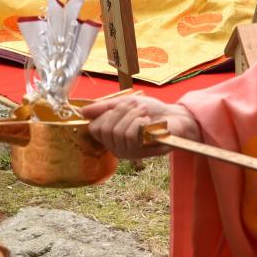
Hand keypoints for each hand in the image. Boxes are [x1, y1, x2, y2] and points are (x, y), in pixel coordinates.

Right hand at [83, 95, 198, 161]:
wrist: (174, 116)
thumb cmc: (150, 111)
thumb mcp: (124, 103)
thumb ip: (104, 108)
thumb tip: (82, 112)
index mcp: (110, 137)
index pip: (95, 128)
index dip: (108, 113)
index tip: (124, 105)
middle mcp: (116, 148)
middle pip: (107, 129)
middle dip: (123, 112)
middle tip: (139, 108)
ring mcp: (129, 152)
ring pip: (119, 133)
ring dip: (134, 116)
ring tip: (145, 114)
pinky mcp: (142, 153)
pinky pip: (132, 136)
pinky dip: (140, 123)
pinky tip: (149, 123)